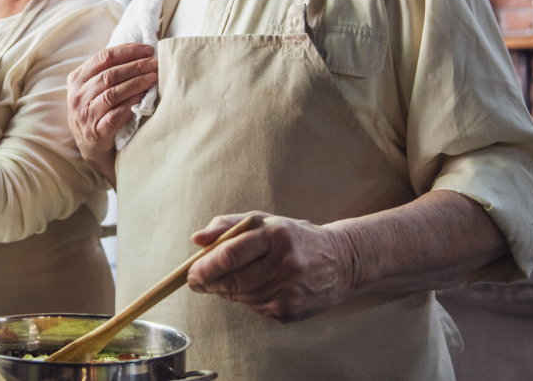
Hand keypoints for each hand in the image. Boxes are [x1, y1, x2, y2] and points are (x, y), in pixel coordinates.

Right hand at [66, 43, 157, 184]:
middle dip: (136, 66)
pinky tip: (144, 96)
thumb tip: (138, 52)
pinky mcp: (96, 132)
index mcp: (76, 79)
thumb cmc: (95, 111)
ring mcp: (85, 114)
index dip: (127, 51)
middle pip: (110, 75)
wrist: (90, 146)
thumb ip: (105, 71)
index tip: (147, 50)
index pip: (102, 57)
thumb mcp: (91, 89)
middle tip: (154, 63)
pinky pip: (116, 114)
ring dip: (136, 83)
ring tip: (153, 77)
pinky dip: (132, 103)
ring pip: (113, 93)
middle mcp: (77, 96)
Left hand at [186, 212, 356, 323]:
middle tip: (197, 280)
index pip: (231, 254)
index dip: (206, 267)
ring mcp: (290, 290)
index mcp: (277, 235)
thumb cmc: (294, 238)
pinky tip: (254, 287)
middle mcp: (286, 263)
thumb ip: (227, 226)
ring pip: (241, 296)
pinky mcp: (291, 310)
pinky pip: (255, 308)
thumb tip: (197, 239)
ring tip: (225, 280)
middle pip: (233, 280)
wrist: (341, 262)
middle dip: (209, 282)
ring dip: (226, 291)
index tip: (191, 271)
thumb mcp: (264, 221)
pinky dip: (246, 299)